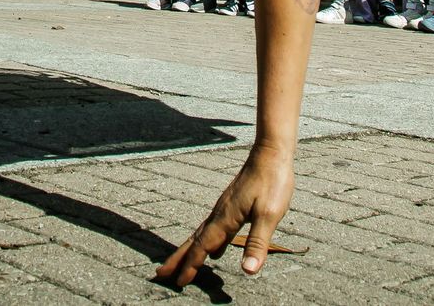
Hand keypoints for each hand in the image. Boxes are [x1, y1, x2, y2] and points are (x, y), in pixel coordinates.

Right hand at [157, 144, 295, 285]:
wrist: (271, 152)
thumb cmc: (272, 181)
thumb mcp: (269, 215)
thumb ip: (257, 243)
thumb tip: (248, 272)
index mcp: (225, 219)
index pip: (203, 247)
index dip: (191, 265)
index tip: (178, 282)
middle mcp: (220, 213)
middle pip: (194, 240)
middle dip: (178, 258)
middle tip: (160, 273)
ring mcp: (225, 207)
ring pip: (203, 233)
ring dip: (191, 250)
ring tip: (183, 263)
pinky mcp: (233, 203)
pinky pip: (214, 227)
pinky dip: (210, 240)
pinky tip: (217, 247)